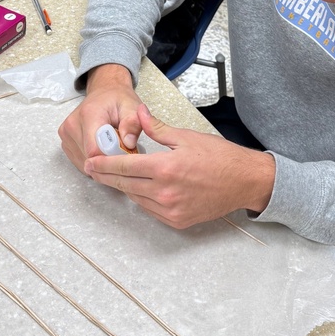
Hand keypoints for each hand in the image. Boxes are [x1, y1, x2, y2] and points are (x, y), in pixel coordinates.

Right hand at [58, 64, 142, 170]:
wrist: (105, 92)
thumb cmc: (119, 101)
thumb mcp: (132, 107)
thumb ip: (133, 123)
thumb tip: (129, 143)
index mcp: (89, 114)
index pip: (94, 150)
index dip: (111, 157)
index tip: (124, 152)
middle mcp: (72, 125)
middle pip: (90, 158)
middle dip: (108, 159)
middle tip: (121, 148)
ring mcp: (66, 135)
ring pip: (84, 162)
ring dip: (100, 161)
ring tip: (111, 146)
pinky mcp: (65, 142)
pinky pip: (80, 161)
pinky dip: (93, 161)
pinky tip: (101, 149)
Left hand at [81, 104, 274, 228]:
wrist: (245, 182)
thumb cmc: (220, 158)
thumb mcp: (186, 137)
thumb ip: (157, 129)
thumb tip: (140, 114)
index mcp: (165, 168)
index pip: (123, 167)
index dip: (103, 165)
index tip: (90, 162)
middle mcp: (164, 192)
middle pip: (124, 185)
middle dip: (107, 176)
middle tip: (94, 169)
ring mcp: (170, 210)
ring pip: (136, 198)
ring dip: (125, 187)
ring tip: (117, 175)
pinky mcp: (177, 221)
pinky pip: (150, 210)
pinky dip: (142, 198)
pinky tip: (141, 187)